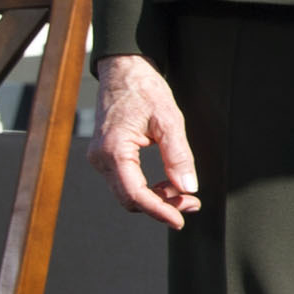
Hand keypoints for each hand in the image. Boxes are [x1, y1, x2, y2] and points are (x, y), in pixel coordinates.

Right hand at [92, 53, 198, 227]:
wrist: (124, 72)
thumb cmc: (145, 91)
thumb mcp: (170, 120)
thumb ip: (178, 156)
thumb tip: (188, 187)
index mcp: (114, 150)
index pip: (135, 194)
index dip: (159, 211)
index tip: (180, 221)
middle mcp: (100, 159)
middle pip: (129, 199)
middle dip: (161, 206)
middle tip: (192, 204)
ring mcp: (100, 159)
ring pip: (127, 193)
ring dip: (156, 198)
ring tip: (185, 195)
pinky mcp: (106, 157)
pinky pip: (125, 182)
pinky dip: (147, 188)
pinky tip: (168, 184)